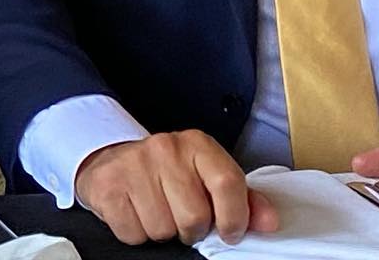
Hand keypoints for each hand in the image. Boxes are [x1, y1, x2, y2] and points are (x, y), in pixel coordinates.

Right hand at [75, 131, 279, 246]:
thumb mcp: (207, 175)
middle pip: (195, 217)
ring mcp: (134, 165)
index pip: (228, 184)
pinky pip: (134, 234)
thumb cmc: (169, 173)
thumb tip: (270, 222)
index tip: (229, 230)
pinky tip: (135, 210)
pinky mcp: (108, 185)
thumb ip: (242, 198)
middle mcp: (165, 148)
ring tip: (155, 208)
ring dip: (162, 230)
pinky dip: (136, 232)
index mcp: (197, 144)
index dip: (234, 218)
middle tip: (180, 213)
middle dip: (190, 227)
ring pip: (163, 230)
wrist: (114, 158)